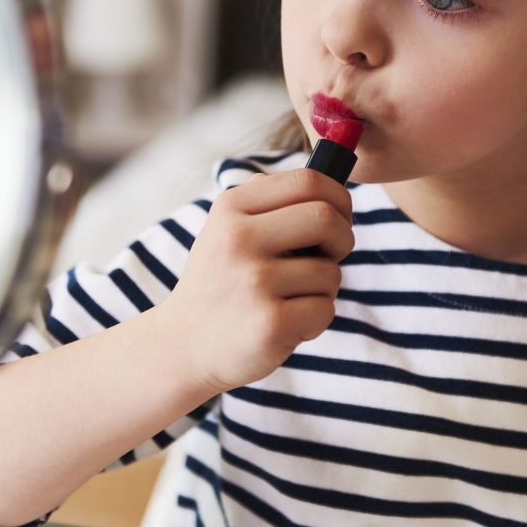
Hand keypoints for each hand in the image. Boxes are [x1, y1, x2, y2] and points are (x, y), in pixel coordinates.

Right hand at [161, 169, 353, 393]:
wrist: (184, 345)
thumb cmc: (222, 283)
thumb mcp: (227, 230)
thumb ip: (269, 204)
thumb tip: (329, 186)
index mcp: (231, 207)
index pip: (309, 181)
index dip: (338, 198)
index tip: (338, 219)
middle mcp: (239, 239)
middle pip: (327, 218)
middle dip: (342, 239)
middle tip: (329, 258)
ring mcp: (253, 281)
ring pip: (330, 272)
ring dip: (324, 289)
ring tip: (289, 300)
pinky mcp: (269, 323)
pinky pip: (325, 309)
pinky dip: (315, 321)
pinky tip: (287, 326)